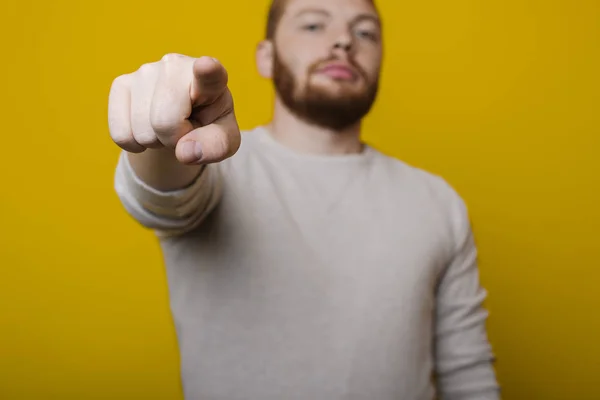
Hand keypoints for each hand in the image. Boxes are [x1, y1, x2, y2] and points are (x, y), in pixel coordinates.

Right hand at [108, 54, 240, 163]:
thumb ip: (215, 147)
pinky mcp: (121, 83)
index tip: (206, 66)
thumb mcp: (223, 141)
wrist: (181, 120)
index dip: (207, 71)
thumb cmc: (208, 126)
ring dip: (155, 141)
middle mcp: (176, 66)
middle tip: (184, 129)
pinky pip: (121, 134)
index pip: (210, 74)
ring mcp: (145, 71)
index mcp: (213, 80)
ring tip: (168, 126)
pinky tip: (146, 128)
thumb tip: (185, 152)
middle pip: (164, 122)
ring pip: (142, 131)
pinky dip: (134, 144)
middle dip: (173, 139)